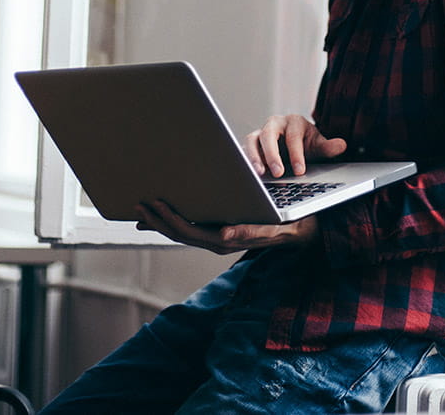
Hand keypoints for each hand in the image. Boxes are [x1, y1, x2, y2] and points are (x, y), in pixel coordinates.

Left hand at [135, 199, 318, 254]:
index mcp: (228, 240)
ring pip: (184, 231)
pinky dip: (175, 219)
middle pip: (180, 233)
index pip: (190, 232)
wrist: (307, 232)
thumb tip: (224, 234)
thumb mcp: (277, 228)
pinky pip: (193, 226)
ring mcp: (219, 237)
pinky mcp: (221, 230)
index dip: (168, 220)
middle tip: (137, 203)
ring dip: (162, 221)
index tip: (153, 204)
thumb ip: (252, 232)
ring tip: (143, 208)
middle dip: (158, 220)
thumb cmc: (293, 226)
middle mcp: (220, 241)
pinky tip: (164, 212)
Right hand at [244, 114, 347, 177]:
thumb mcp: (319, 145)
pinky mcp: (251, 145)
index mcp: (293, 122)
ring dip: (254, 156)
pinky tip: (250, 174)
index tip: (300, 171)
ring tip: (259, 174)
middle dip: (273, 154)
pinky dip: (247, 161)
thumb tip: (342, 145)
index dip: (296, 154)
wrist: (295, 144)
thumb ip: (328, 147)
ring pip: (253, 140)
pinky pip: (245, 150)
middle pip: (269, 135)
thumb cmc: (306, 144)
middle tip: (278, 173)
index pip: (293, 137)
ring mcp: (260, 133)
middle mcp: (274, 124)